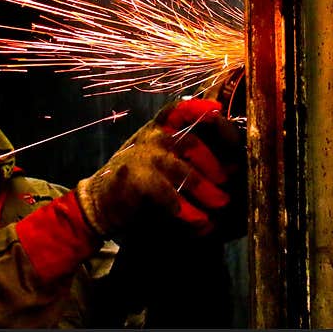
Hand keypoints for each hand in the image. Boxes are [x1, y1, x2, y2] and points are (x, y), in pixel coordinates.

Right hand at [75, 98, 245, 240]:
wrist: (99, 202)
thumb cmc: (139, 180)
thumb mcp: (161, 158)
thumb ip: (190, 155)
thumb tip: (233, 165)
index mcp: (158, 129)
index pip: (179, 110)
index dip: (200, 109)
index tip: (217, 112)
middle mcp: (151, 138)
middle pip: (192, 143)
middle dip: (215, 166)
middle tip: (227, 182)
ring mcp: (142, 158)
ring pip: (186, 174)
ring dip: (207, 192)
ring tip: (219, 205)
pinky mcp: (135, 181)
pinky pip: (170, 197)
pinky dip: (190, 213)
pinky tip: (199, 222)